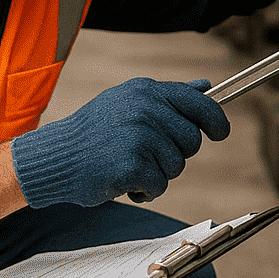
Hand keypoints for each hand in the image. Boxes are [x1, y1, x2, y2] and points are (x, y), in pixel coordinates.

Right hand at [10, 78, 230, 207]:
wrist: (57, 157)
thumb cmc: (95, 133)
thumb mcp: (129, 102)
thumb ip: (169, 96)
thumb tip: (207, 86)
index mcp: (146, 91)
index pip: (198, 103)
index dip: (215, 120)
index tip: (221, 133)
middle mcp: (145, 109)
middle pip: (191, 141)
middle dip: (175, 154)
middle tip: (145, 155)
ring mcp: (139, 136)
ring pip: (177, 167)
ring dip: (157, 175)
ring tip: (128, 166)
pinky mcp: (133, 164)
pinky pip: (160, 185)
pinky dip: (145, 191)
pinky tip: (122, 181)